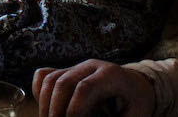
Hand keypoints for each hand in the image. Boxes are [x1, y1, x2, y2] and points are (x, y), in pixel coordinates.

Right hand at [33, 59, 154, 116]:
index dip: (74, 108)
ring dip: (45, 103)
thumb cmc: (137, 103)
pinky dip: (40, 91)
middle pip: (63, 82)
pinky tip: (45, 107)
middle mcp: (91, 66)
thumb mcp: (136, 116)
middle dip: (55, 109)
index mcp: (111, 75)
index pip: (84, 88)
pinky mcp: (68, 70)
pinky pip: (45, 75)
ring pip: (50, 78)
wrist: (137, 85)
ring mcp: (77, 66)